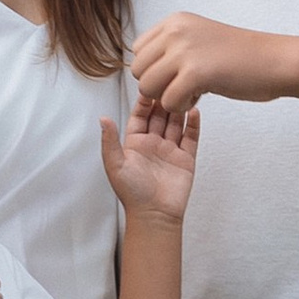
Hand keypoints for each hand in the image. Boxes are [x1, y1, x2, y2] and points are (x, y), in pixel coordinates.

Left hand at [100, 97, 198, 225]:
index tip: (149, 85)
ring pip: (176, 123)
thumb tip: (102, 118)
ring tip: (183, 91)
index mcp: (135, 144)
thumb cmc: (133, 194)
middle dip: (163, 100)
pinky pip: (191, 137)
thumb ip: (110, 141)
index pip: (140, 116)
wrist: (154, 215)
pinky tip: (195, 111)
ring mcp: (170, 151)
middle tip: (169, 82)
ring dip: (179, 108)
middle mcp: (153, 145)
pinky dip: (193, 123)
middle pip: (159, 116)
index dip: (144, 102)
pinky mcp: (186, 159)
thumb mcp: (115, 164)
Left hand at [130, 13, 285, 112]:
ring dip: (167, 97)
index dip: (154, 69)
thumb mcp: (200, 38)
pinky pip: (167, 102)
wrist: (275, 61)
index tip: (177, 74)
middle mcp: (175, 32)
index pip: (138, 50)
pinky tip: (200, 97)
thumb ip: (173, 48)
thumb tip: (147, 70)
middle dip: (157, 86)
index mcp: (175, 21)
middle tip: (184, 86)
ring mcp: (184, 51)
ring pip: (147, 87)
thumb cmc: (242, 56)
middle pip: (138, 70)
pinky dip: (181, 107)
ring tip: (191, 92)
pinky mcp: (195, 73)